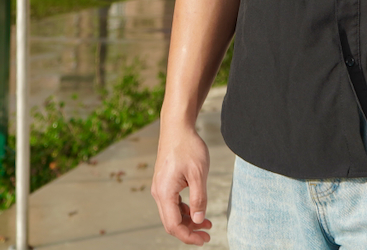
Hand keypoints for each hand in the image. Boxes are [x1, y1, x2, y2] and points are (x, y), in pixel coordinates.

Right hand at [151, 121, 213, 245]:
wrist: (177, 127)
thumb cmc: (188, 147)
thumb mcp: (199, 173)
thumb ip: (199, 198)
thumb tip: (199, 220)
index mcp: (165, 192)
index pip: (174, 225)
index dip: (189, 236)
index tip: (205, 239)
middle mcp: (159, 192)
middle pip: (171, 223)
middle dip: (189, 231)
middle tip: (207, 235)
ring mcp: (160, 187)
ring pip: (171, 214)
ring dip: (188, 221)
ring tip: (207, 223)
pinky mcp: (164, 183)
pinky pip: (172, 203)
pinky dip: (184, 210)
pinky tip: (197, 210)